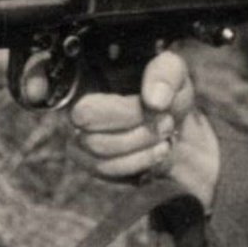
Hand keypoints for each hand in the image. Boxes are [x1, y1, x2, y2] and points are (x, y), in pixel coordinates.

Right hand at [67, 51, 219, 211]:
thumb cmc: (164, 92)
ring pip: (103, 163)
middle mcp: (73, 116)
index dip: (126, 114)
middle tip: (166, 122)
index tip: (157, 107)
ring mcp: (79, 143)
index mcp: (83, 84)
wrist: (174, 122)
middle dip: (139, 135)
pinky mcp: (92, 165)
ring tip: (166, 134)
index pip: (86, 112)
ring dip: (144, 151)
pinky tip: (158, 150)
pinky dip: (141, 164)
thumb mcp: (172, 71)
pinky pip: (111, 175)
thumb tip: (154, 101)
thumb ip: (164, 74)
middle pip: (94, 141)